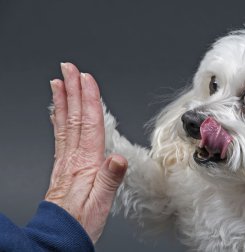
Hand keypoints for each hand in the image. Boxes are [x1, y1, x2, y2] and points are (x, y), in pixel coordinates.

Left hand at [45, 63, 126, 242]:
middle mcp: (74, 158)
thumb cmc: (80, 221)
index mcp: (86, 163)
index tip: (87, 79)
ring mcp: (66, 160)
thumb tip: (117, 159)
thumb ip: (109, 180)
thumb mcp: (101, 204)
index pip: (89, 124)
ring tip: (59, 82)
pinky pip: (60, 136)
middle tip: (69, 69)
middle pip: (75, 118)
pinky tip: (57, 112)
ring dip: (64, 101)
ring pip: (65, 124)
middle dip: (73, 91)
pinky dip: (58, 120)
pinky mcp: (63, 166)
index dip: (89, 100)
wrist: (59, 235)